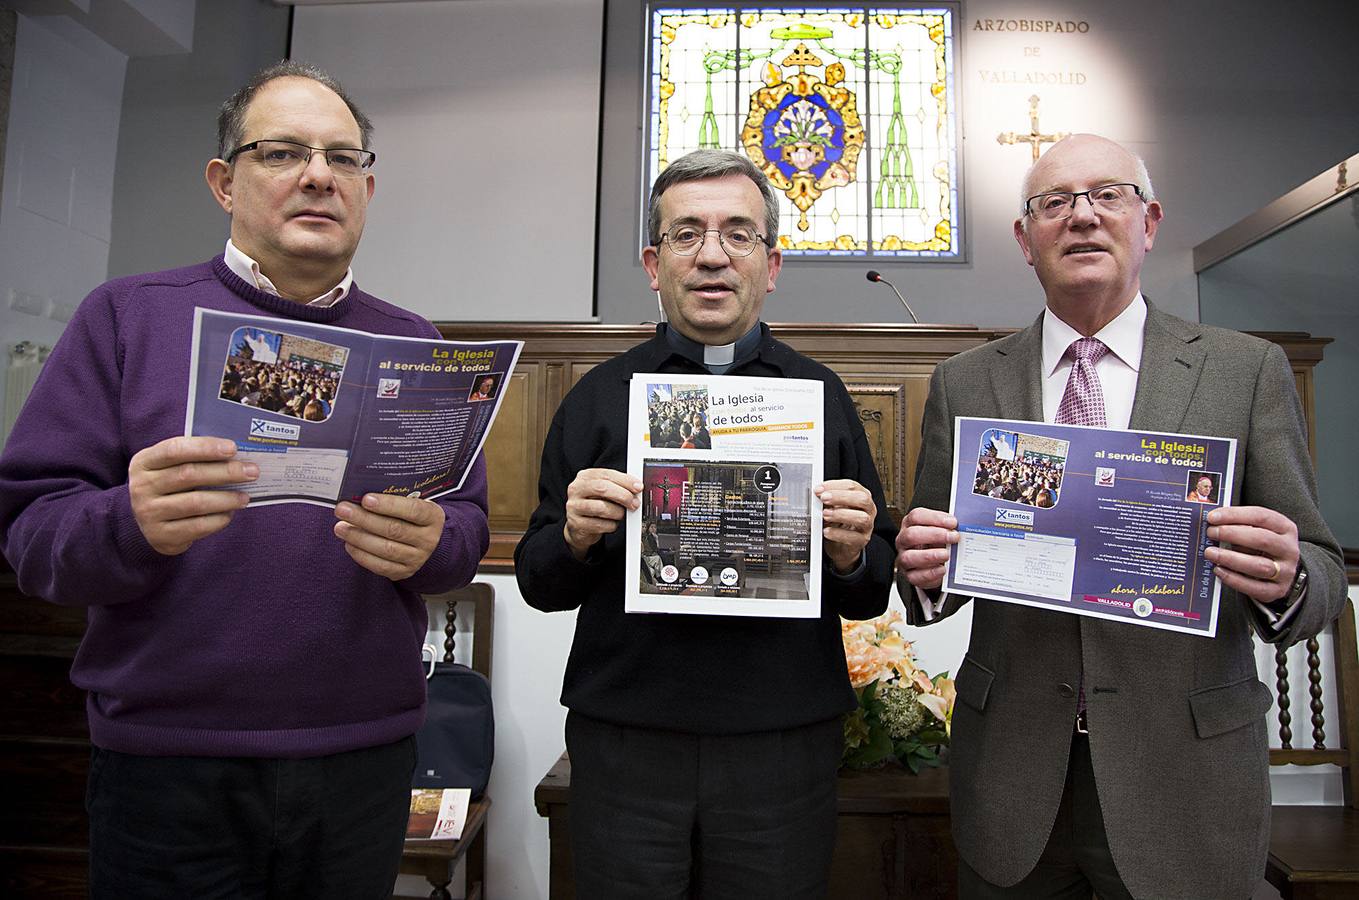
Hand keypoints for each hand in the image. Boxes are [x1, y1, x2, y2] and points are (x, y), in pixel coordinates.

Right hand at [128, 436, 257, 554]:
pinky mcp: (161, 535)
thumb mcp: (170, 468)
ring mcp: (148, 513)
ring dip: (226, 499)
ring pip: (196, 503)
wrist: (146, 525)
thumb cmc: (169, 488)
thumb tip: (237, 456)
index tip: (233, 448)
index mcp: (144, 462)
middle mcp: (141, 486)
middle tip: (252, 471)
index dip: (205, 448)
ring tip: (245, 497)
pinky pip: (197, 526)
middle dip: (225, 472)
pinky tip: (230, 513)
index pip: (175, 449)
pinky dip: (218, 519)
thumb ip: (195, 459)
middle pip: (188, 474)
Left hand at [334, 493, 445, 580]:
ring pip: (386, 549)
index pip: (413, 510)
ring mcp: (417, 558)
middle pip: (394, 529)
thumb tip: (360, 497)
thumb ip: (393, 499)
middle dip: (365, 519)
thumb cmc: (411, 517)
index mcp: (433, 517)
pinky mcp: (404, 572)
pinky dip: (362, 555)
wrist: (426, 542)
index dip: (389, 505)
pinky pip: (381, 566)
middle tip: (343, 510)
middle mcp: (428, 539)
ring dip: (359, 537)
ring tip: (340, 527)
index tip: (366, 499)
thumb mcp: (412, 504)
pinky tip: (349, 544)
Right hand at [563, 468, 641, 559]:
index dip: (625, 480)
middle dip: (623, 496)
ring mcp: (574, 507)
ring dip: (618, 512)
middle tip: (634, 503)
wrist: (579, 526)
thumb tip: (636, 488)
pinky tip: (611, 523)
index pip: (607, 475)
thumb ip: (617, 486)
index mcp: (585, 477)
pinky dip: (611, 525)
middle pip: (602, 488)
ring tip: (620, 514)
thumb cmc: (594, 504)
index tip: (638, 487)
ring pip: (601, 508)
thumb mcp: (603, 491)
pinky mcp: (576, 523)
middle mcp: (576, 489)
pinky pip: (600, 525)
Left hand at [815, 479, 876, 573]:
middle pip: (862, 499)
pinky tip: (826, 531)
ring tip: (825, 514)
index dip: (835, 486)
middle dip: (841, 497)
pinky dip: (838, 534)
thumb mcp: (833, 507)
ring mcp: (867, 526)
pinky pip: (853, 537)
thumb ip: (828, 500)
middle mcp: (868, 510)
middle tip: (824, 498)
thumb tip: (817, 493)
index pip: (852, 486)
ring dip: (841, 514)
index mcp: (862, 496)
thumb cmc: (838, 522)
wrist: (841, 545)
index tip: (819, 489)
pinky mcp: (861, 541)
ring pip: (861, 518)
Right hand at [894, 507, 958, 590]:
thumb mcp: (941, 531)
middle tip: (954, 537)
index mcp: (910, 525)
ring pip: (909, 557)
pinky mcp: (910, 575)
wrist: (932, 565)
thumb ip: (948, 527)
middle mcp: (904, 541)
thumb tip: (964, 526)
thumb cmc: (937, 544)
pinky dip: (930, 573)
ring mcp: (904, 558)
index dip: (935, 518)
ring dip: (930, 555)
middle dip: (935, 535)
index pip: (916, 516)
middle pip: (911, 535)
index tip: (953, 522)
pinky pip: (916, 576)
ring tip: (947, 555)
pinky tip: (942, 569)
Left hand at [1204, 505, 1298, 603]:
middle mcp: (1288, 549)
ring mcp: (1285, 571)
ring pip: (1259, 565)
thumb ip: (1240, 525)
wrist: (1280, 573)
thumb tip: (1213, 524)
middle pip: (1262, 539)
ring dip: (1230, 558)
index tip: (1213, 517)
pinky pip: (1254, 587)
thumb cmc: (1262, 548)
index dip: (1235, 515)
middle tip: (1211, 533)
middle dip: (1232, 534)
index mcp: (1285, 528)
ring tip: (1210, 553)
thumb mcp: (1257, 531)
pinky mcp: (1276, 590)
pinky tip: (1218, 570)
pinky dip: (1233, 579)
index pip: (1261, 516)